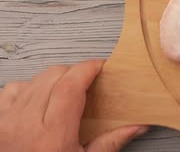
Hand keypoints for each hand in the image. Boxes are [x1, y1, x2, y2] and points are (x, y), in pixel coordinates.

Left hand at [0, 60, 147, 151]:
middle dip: (75, 72)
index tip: (100, 66)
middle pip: (54, 75)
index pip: (70, 84)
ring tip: (65, 92)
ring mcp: (7, 121)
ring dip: (54, 79)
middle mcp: (26, 123)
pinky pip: (13, 89)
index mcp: (53, 135)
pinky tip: (39, 99)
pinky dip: (29, 88)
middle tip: (89, 81)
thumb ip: (110, 143)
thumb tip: (136, 127)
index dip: (88, 68)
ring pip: (34, 79)